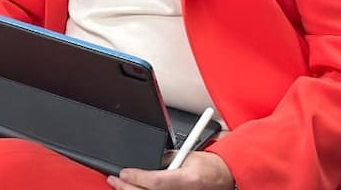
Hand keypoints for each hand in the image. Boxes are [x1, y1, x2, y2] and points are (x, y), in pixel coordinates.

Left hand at [108, 152, 233, 189]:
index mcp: (188, 179)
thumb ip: (166, 159)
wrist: (225, 178)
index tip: (123, 172)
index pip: (156, 181)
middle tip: (114, 179)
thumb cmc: (210, 166)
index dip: (137, 177)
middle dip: (127, 188)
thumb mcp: (188, 155)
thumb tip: (146, 161)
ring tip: (120, 187)